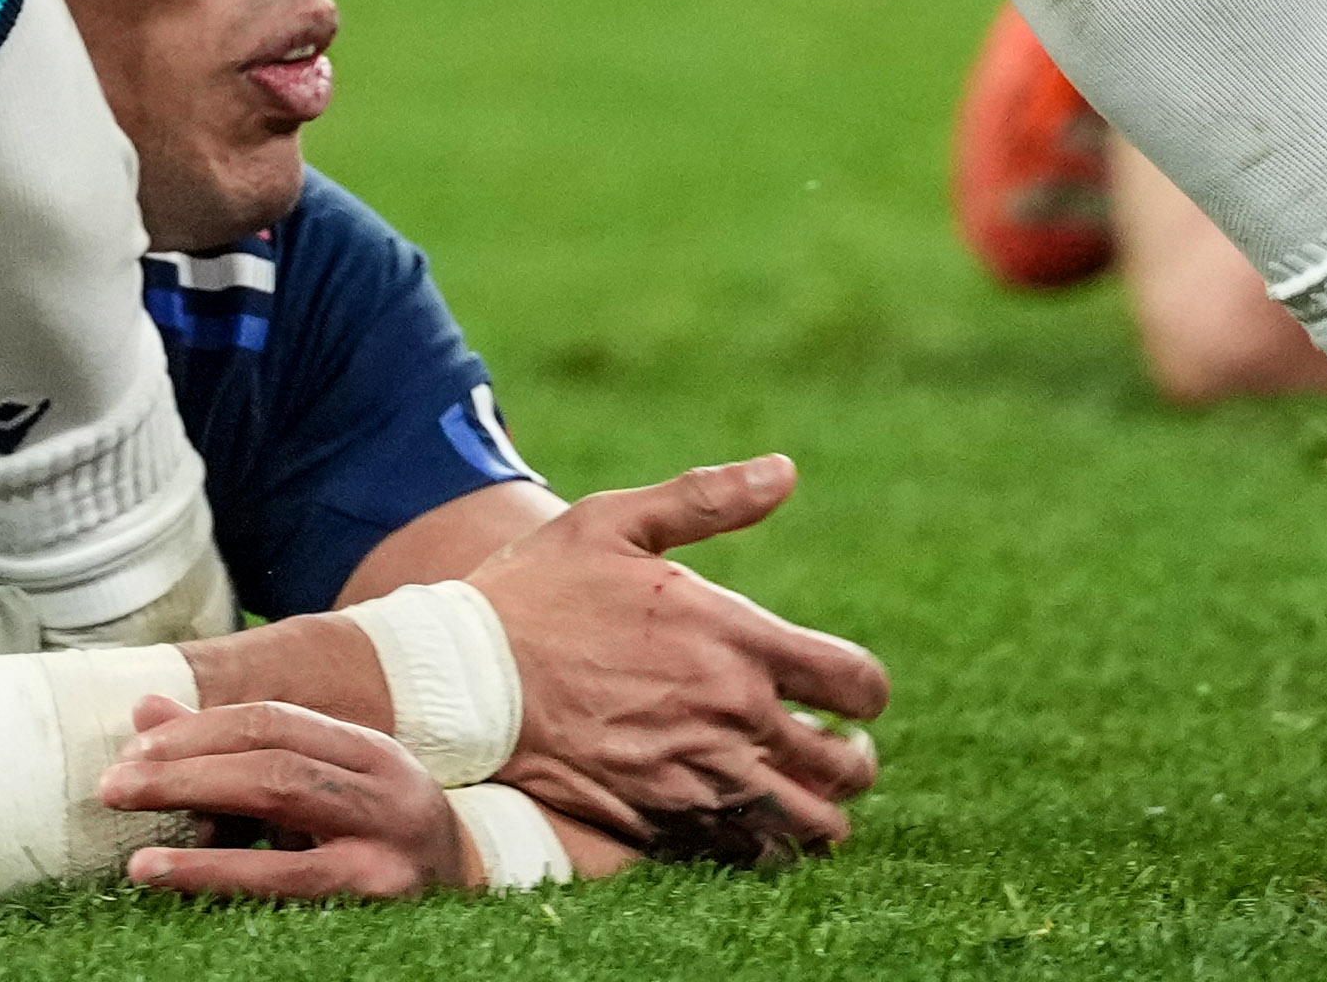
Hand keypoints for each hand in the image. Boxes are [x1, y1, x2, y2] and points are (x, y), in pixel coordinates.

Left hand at [109, 697, 468, 901]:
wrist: (467, 903)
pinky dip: (221, 877)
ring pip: (283, 807)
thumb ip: (237, 749)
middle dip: (185, 768)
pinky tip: (167, 878)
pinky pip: (289, 885)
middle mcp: (387, 789)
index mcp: (371, 751)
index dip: (200, 728)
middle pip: (274, 760)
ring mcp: (387, 847)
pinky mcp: (380, 901)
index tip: (135, 745)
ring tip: (131, 837)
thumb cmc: (378, 839)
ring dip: (196, 820)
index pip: (275, 720)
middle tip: (113, 784)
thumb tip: (142, 709)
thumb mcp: (323, 786)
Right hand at [455, 456, 887, 868]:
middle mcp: (732, 716)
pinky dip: (762, 845)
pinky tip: (743, 818)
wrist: (461, 682)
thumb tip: (784, 471)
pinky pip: (746, 855)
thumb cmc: (536, 593)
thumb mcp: (615, 523)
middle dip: (851, 760)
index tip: (850, 696)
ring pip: (807, 824)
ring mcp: (699, 777)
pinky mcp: (663, 822)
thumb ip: (707, 500)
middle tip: (831, 748)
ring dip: (817, 811)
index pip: (857, 685)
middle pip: (845, 767)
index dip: (866, 694)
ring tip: (799, 791)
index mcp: (736, 639)